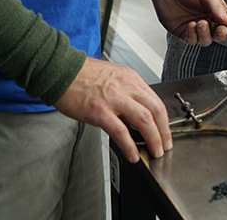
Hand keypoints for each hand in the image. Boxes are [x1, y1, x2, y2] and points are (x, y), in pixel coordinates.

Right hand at [52, 57, 171, 162]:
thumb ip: (127, 92)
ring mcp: (113, 98)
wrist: (61, 71)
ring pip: (144, 120)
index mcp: (130, 78)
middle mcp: (125, 86)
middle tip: (164, 146)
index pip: (156, 100)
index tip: (165, 132)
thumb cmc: (83, 74)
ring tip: (154, 152)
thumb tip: (137, 112)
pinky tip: (132, 155)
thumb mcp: (113, 76)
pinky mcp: (99, 111)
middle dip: (164, 132)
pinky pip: (121, 131)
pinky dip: (129, 146)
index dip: (164, 120)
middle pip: (155, 110)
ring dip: (153, 139)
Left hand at [148, 0, 226, 45]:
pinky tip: (191, 25)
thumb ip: (216, 6)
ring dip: (206, 34)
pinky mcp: (182, 31)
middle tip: (220, 29)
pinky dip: (193, 35)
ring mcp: (195, 27)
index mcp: (216, 9)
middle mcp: (207, 19)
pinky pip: (191, 40)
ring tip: (201, 23)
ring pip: (206, 40)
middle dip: (221, 34)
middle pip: (219, 34)